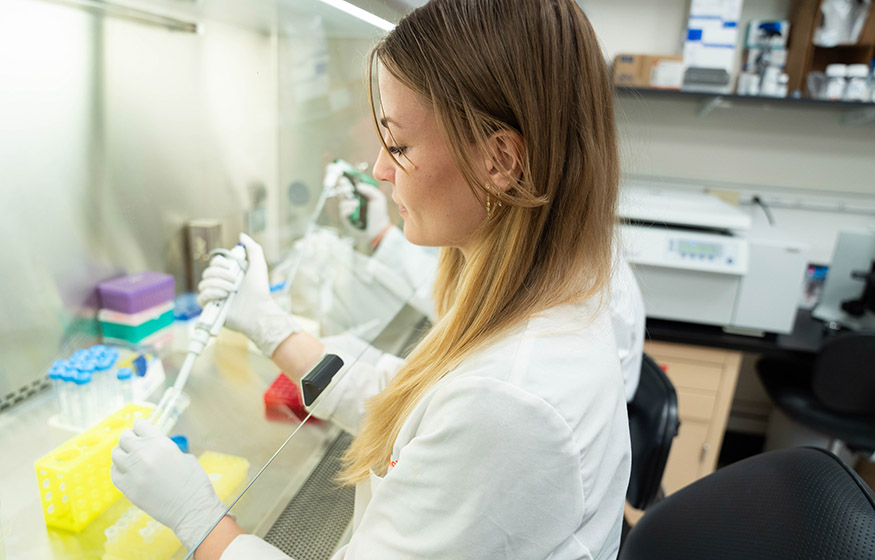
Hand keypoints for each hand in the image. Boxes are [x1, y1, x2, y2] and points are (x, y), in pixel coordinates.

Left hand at [111, 419, 227, 551]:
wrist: (191, 509)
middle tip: (136, 447)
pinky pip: (114, 473)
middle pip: (124, 438)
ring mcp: (133, 473)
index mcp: (161, 444)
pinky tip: (129, 474)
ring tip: (132, 461)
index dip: (142, 428)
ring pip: (115, 454)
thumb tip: (153, 446)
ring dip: (123, 455)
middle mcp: (144, 455)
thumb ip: (165, 448)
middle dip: (130, 440)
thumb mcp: (184, 456)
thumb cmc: (194, 482)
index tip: (144, 434)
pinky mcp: (128, 489)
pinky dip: (119, 471)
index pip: (139, 425)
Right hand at [197, 233, 299, 355]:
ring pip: (203, 283)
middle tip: (235, 281)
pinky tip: (223, 296)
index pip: (215, 263)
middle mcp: (221, 285)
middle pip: (208, 272)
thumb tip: (241, 235)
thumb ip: (252, 248)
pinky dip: (212, 294)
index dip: (220, 263)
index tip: (232, 266)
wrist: (258, 310)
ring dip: (218, 284)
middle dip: (221, 274)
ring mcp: (215, 297)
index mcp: (229, 275)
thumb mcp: (258, 265)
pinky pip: (201, 297)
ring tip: (232, 291)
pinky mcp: (211, 308)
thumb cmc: (260, 290)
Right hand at [339, 182, 391, 246]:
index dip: (346, 181)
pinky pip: (343, 211)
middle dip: (343, 189)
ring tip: (357, 204)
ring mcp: (348, 209)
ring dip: (348, 201)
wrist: (378, 228)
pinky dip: (348, 209)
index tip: (345, 178)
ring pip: (342, 202)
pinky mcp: (347, 218)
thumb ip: (370, 190)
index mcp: (359, 194)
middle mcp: (352, 200)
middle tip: (348, 189)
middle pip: (342, 192)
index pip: (349, 185)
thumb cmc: (379, 213)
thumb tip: (358, 186)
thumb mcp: (378, 198)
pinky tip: (354, 209)